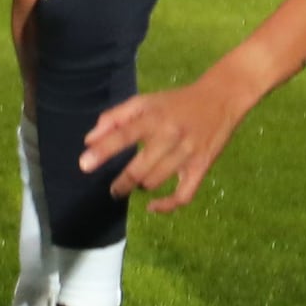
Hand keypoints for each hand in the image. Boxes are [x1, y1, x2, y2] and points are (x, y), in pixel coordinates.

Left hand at [81, 63, 257, 211]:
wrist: (221, 99)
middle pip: (139, 168)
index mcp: (154, 118)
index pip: (125, 135)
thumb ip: (115, 118)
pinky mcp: (201, 167)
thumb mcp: (145, 102)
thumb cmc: (175, 103)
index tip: (84, 164)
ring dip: (141, 186)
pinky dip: (166, 206)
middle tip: (114, 189)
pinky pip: (183, 195)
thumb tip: (89, 140)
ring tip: (138, 182)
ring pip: (155, 181)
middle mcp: (170, 136)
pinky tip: (152, 206)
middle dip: (122, 183)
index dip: (103, 151)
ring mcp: (187, 153)